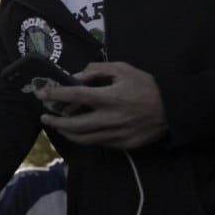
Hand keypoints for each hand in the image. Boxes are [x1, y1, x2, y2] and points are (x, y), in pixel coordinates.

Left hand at [38, 61, 167, 148]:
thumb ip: (97, 70)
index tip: (41, 94)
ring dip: (67, 133)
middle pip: (74, 125)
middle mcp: (110, 118)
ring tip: (58, 126)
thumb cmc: (146, 86)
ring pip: (84, 139)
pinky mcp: (124, 145)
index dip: (55, 94)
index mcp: (110, 97)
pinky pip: (99, 143)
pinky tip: (79, 131)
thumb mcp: (123, 69)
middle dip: (55, 122)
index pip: (75, 95)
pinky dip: (85, 138)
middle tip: (44, 117)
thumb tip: (76, 76)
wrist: (173, 109)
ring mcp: (117, 134)